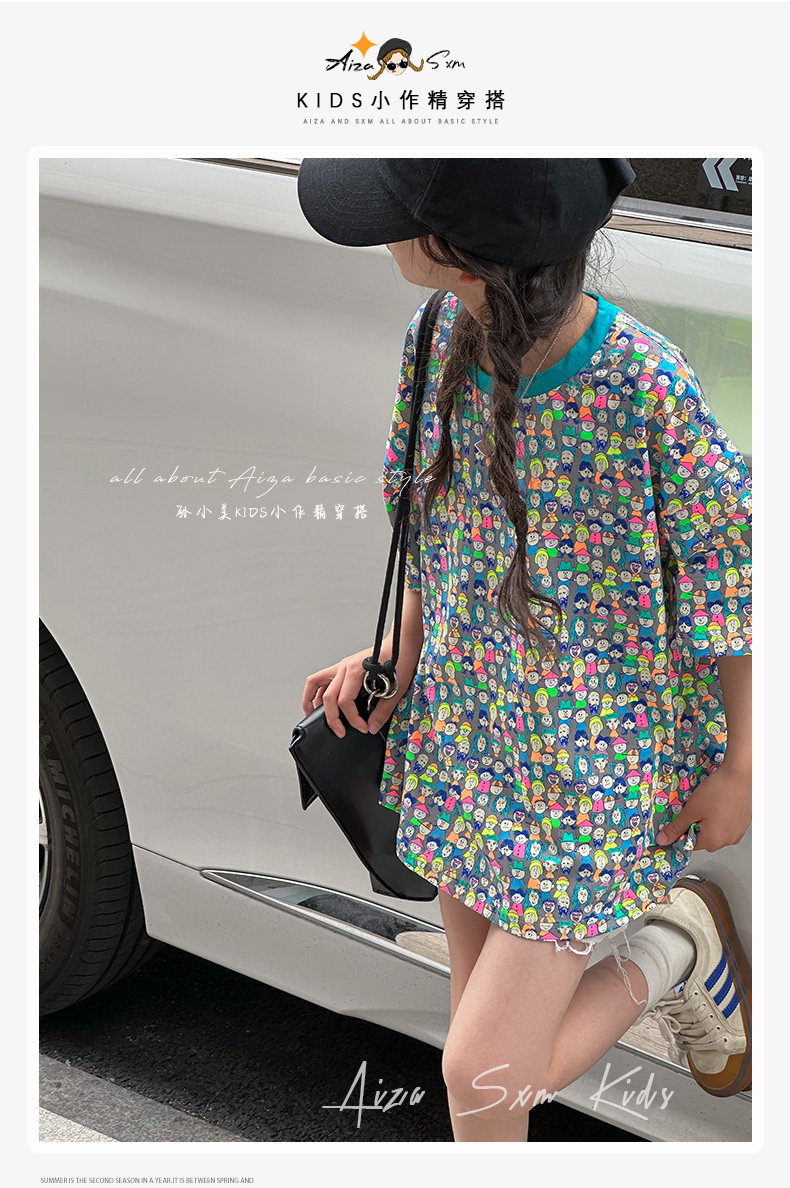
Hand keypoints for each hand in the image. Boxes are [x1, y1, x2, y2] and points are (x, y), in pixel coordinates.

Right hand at [301, 642, 418, 739]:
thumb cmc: (400, 659)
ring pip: (316, 683)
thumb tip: (372, 726)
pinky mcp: (343, 666)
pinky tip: (318, 702)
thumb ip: (382, 710)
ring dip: (311, 700)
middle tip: (340, 732)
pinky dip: (315, 690)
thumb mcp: (395, 688)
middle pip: (328, 696)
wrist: (402, 643)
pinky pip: (321, 678)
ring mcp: (342, 665)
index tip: (363, 727)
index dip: (352, 719)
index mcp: (356, 671)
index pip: (345, 701)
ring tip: (312, 716)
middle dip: (332, 718)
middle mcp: (345, 667)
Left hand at [655, 757, 751, 850]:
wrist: (742, 774)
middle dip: (695, 824)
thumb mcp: (691, 809)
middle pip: (703, 839)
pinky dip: (719, 817)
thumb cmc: (718, 791)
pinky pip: (726, 825)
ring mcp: (737, 833)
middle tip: (695, 807)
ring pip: (714, 831)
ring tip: (708, 803)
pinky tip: (718, 803)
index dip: (680, 830)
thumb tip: (663, 840)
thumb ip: (676, 827)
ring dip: (707, 821)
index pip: (689, 844)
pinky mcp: (743, 823)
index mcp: (713, 841)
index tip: (680, 817)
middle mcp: (728, 841)